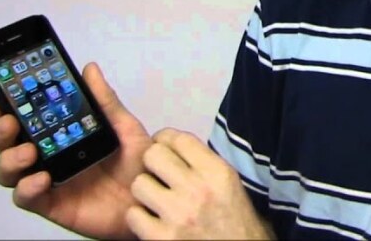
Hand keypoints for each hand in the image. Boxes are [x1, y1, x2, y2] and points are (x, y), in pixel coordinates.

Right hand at [0, 62, 152, 239]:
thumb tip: (89, 70)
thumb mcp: (125, 128)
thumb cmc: (138, 164)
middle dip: (0, 129)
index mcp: (61, 133)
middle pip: (8, 142)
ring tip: (28, 151)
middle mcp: (48, 155)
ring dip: (9, 158)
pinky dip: (27, 187)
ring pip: (8, 170)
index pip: (25, 118)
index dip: (3, 107)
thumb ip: (105, 101)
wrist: (151, 198)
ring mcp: (47, 180)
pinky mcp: (51, 204)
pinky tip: (41, 178)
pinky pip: (25, 197)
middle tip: (9, 121)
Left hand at [126, 128, 273, 239]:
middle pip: (153, 155)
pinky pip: (133, 215)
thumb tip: (177, 146)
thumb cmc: (236, 224)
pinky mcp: (162, 238)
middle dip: (153, 162)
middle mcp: (198, 189)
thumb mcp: (231, 184)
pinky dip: (140, 218)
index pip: (179, 139)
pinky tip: (153, 220)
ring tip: (156, 199)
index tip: (163, 145)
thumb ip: (205, 163)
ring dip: (145, 191)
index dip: (165, 139)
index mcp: (218, 172)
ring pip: (139, 184)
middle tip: (157, 172)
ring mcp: (178, 214)